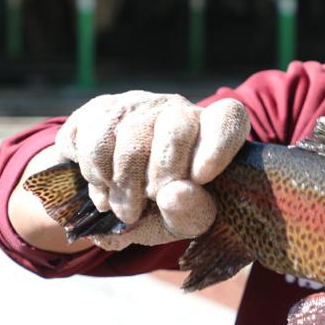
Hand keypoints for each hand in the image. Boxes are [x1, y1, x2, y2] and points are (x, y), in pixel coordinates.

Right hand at [55, 91, 249, 249]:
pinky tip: (103, 188)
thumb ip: (189, 212)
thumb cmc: (162, 208)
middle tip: (151, 200)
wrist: (112, 199)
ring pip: (130, 134)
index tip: (201, 177)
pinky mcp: (100, 108)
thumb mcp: (183, 220)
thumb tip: (174, 195)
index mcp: (211, 132)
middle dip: (161, 174)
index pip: (228, 117)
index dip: (217, 144)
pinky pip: (96, 138)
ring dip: (124, 183)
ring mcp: (138, 104)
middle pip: (176, 127)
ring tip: (125, 209)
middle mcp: (177, 109)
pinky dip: (96, 174)